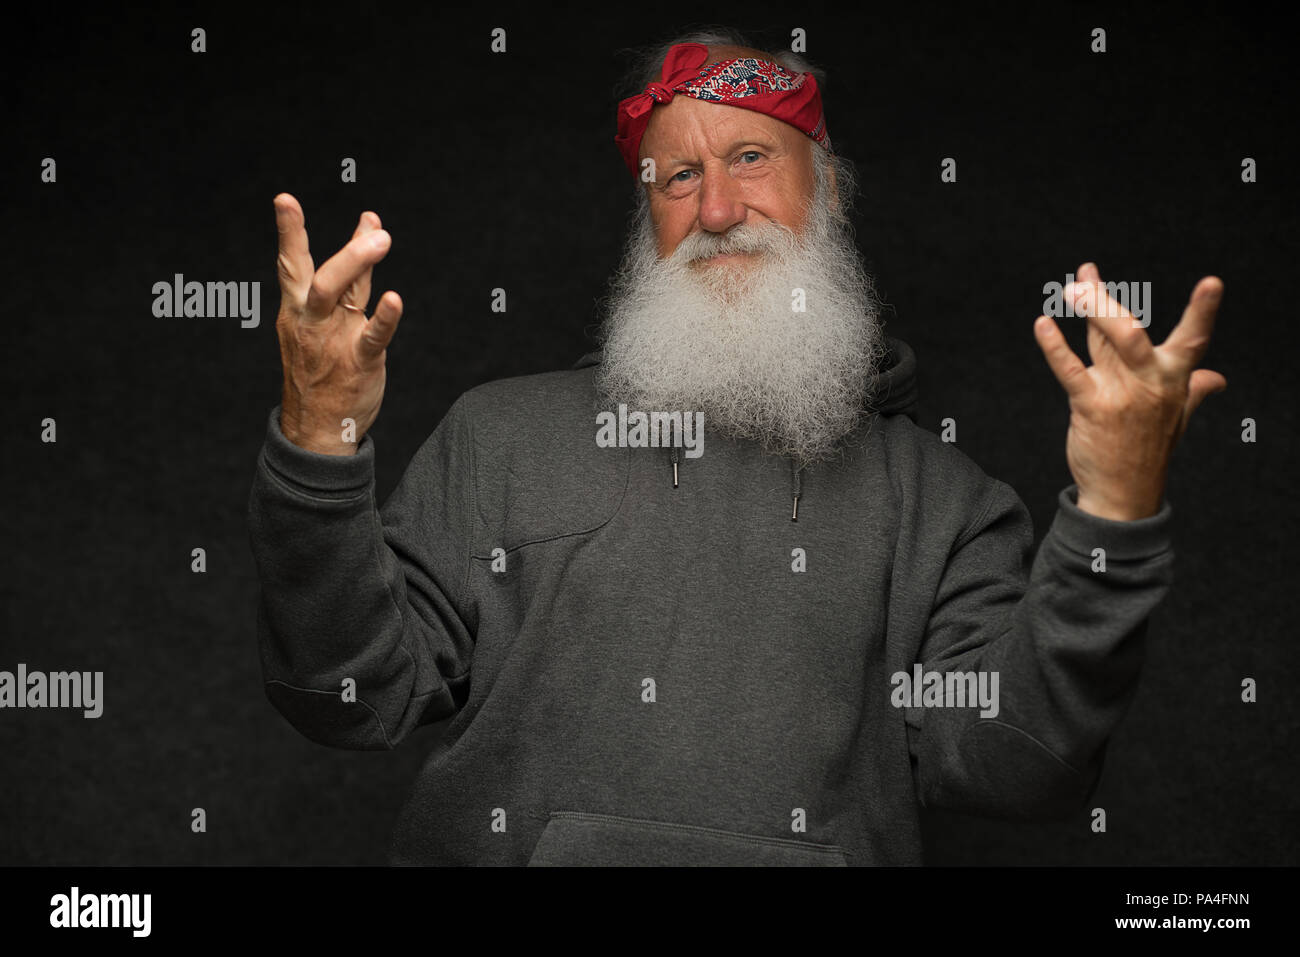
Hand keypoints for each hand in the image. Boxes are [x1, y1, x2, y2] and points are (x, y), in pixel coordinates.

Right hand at [273, 193, 402, 454]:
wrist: (317, 429)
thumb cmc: (322, 370)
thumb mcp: (324, 322)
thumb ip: (349, 280)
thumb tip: (367, 231)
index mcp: (299, 309)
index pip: (292, 264)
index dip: (290, 231)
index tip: (285, 199)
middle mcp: (313, 320)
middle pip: (319, 277)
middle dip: (343, 248)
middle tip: (373, 224)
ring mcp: (334, 340)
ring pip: (342, 296)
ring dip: (360, 264)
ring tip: (381, 237)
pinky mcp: (359, 361)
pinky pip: (373, 336)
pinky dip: (385, 318)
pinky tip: (395, 300)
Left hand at [1033, 262, 1225, 520]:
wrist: (1124, 494)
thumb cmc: (1148, 451)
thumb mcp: (1177, 418)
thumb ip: (1193, 390)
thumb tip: (1218, 378)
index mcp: (1174, 380)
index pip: (1192, 339)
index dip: (1203, 311)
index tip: (1212, 283)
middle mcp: (1150, 382)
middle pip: (1131, 330)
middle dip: (1107, 300)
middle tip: (1085, 273)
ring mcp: (1121, 394)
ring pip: (1103, 342)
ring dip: (1086, 311)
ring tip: (1070, 288)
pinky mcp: (1091, 407)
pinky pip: (1070, 370)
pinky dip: (1054, 347)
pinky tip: (1042, 325)